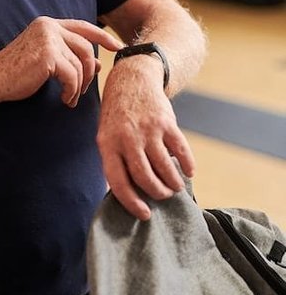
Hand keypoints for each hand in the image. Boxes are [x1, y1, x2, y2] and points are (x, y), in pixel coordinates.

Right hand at [0, 16, 121, 107]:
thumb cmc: (16, 73)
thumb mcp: (47, 61)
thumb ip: (69, 56)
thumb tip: (97, 63)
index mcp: (47, 24)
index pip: (83, 26)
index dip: (102, 36)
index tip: (117, 46)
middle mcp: (48, 27)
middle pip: (86, 47)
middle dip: (89, 71)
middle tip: (83, 90)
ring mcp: (48, 39)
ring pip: (80, 64)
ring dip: (79, 85)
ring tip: (70, 97)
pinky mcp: (48, 56)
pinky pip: (72, 76)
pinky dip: (71, 91)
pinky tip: (64, 98)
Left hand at [97, 65, 195, 220]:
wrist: (132, 79)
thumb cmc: (118, 115)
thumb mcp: (107, 135)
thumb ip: (115, 160)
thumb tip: (128, 195)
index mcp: (107, 144)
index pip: (118, 181)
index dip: (131, 202)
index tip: (144, 214)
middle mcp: (127, 138)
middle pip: (144, 177)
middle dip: (157, 193)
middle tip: (163, 196)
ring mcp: (148, 129)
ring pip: (164, 167)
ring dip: (173, 183)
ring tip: (175, 187)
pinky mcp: (166, 122)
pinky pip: (181, 150)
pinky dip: (187, 165)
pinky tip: (188, 172)